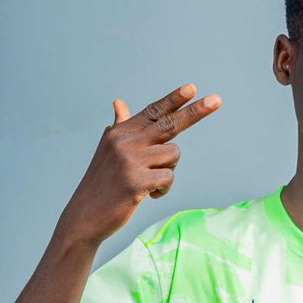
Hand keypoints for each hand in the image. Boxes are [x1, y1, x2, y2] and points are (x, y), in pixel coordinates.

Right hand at [57, 85, 221, 247]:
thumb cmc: (103, 183)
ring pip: (173, 156)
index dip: (173, 99)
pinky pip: (169, 178)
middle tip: (218, 99)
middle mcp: (124, 142)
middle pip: (169, 124)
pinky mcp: (136, 181)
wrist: (84, 215)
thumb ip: (119, 126)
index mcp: (119, 133)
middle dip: (195, 112)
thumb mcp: (108, 150)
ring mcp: (129, 161)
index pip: (152, 112)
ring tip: (147, 181)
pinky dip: (163, 189)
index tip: (193, 87)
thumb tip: (119, 102)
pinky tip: (147, 194)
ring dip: (167, 172)